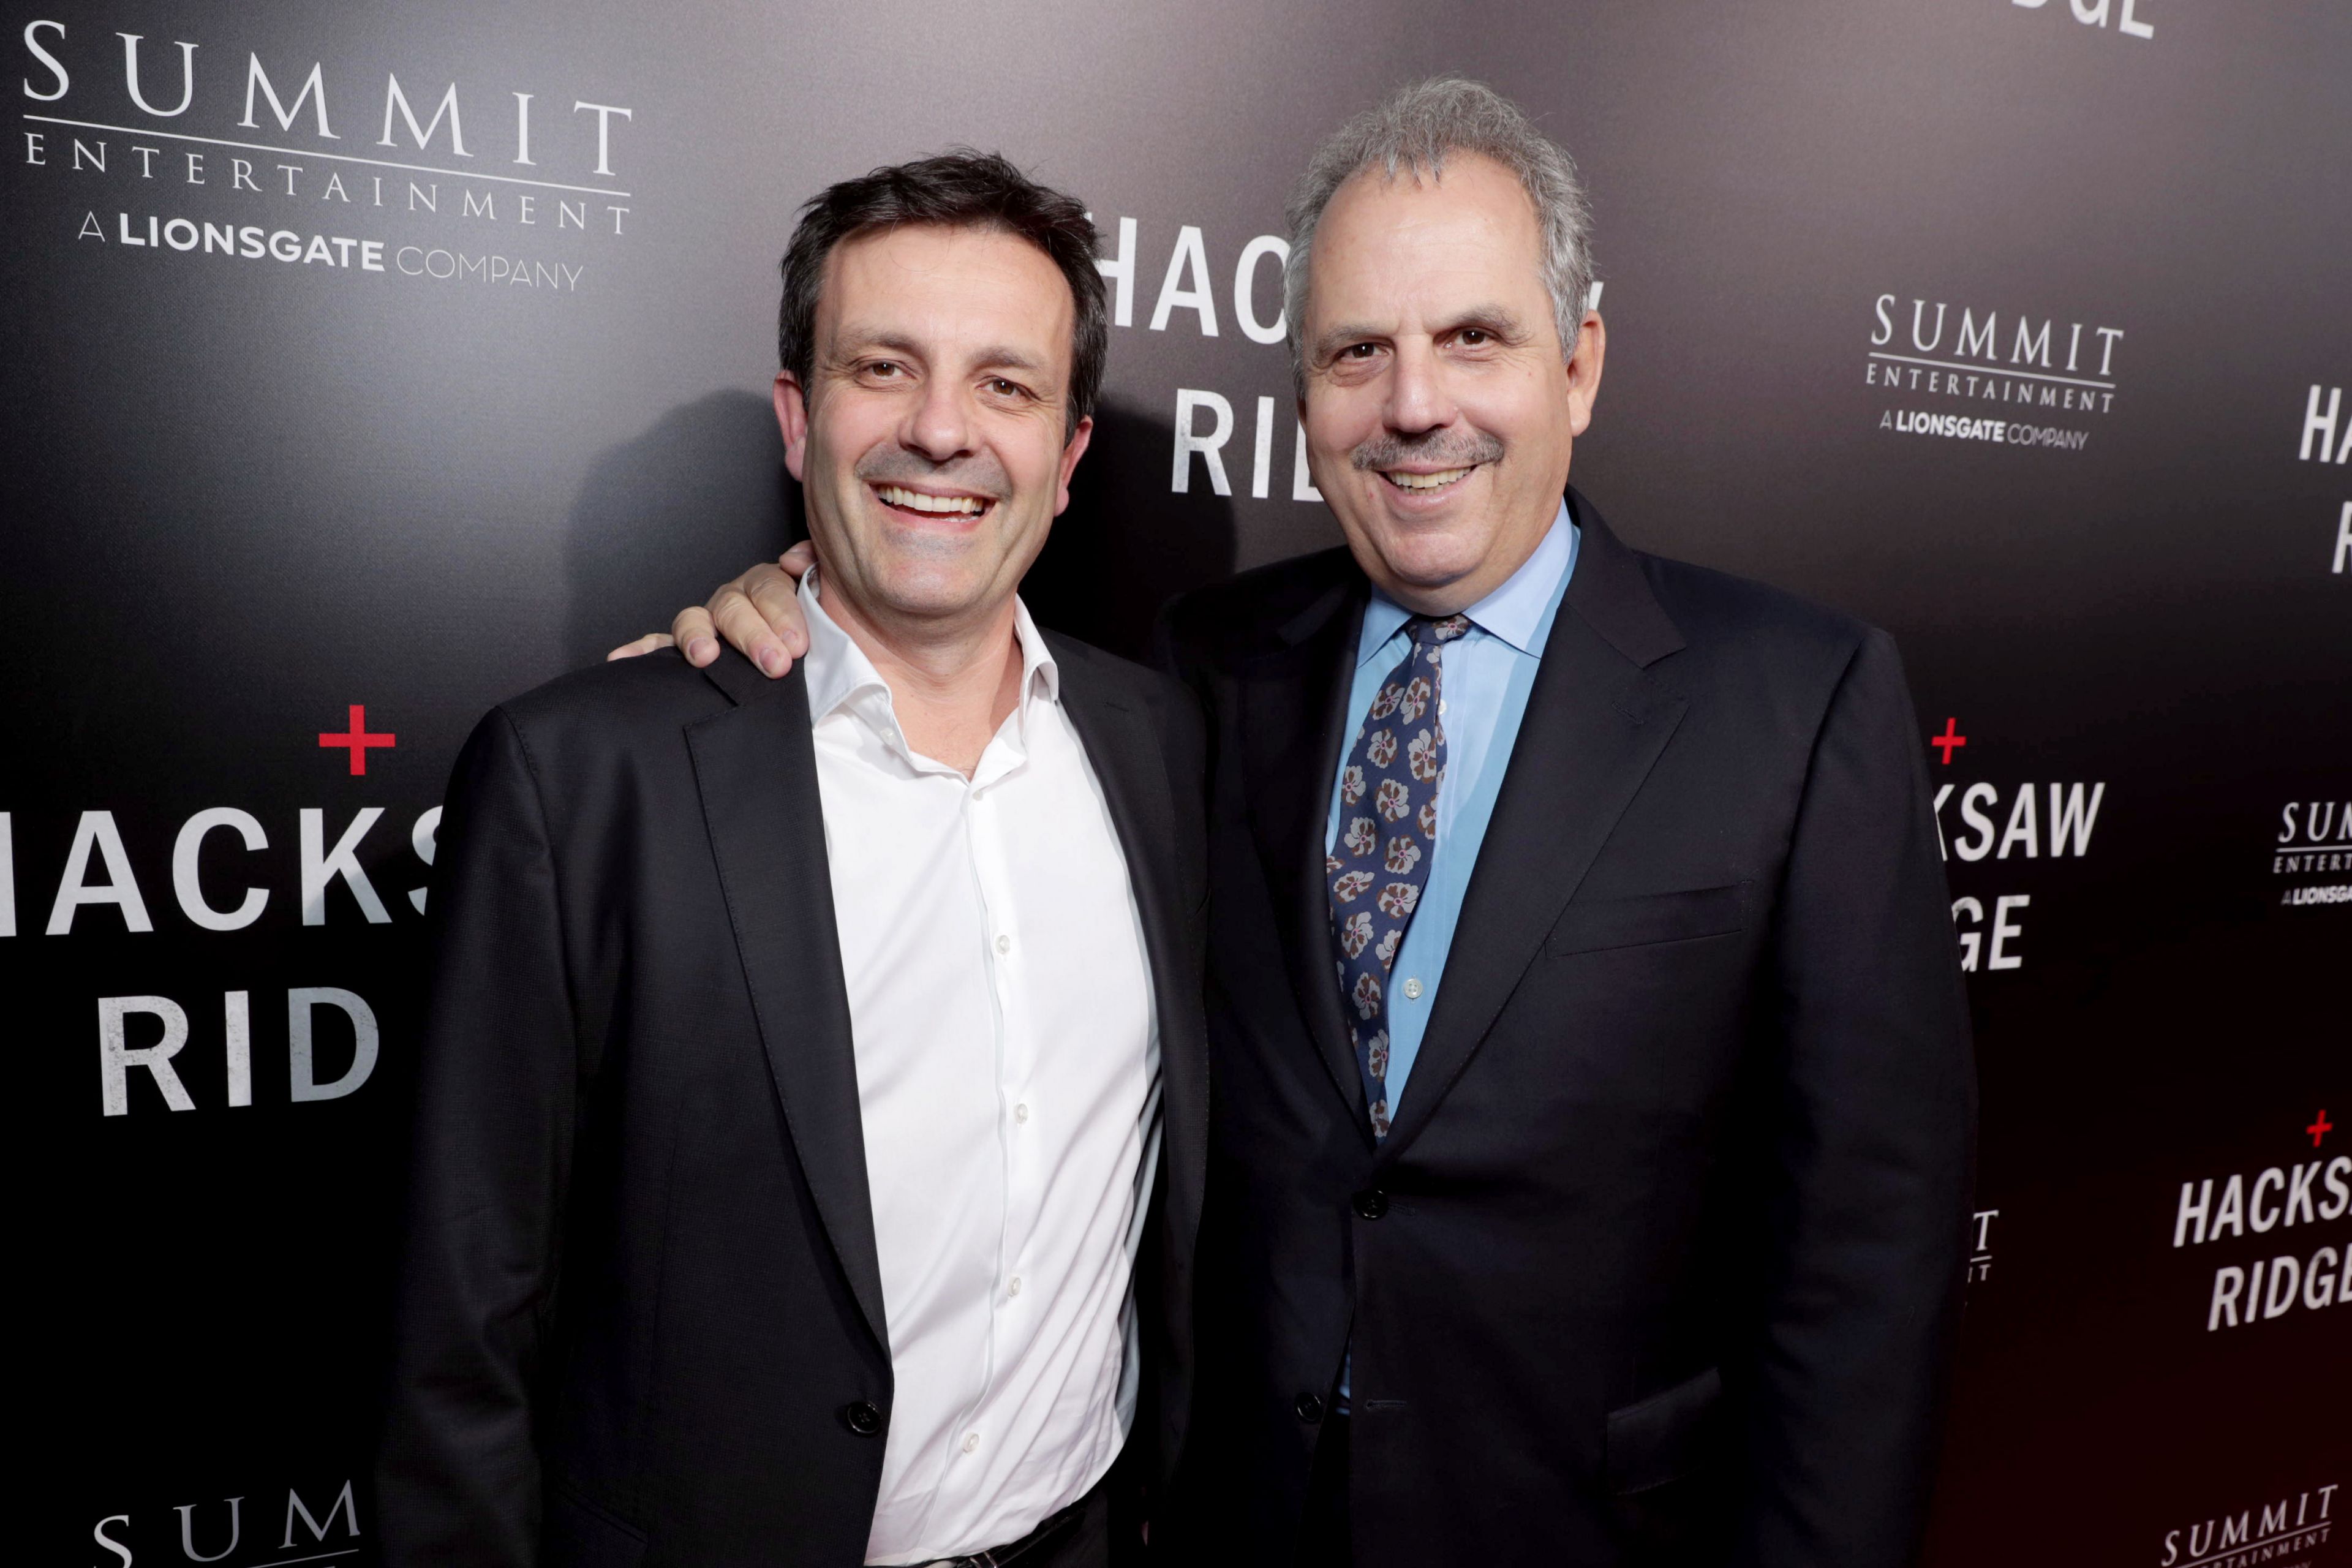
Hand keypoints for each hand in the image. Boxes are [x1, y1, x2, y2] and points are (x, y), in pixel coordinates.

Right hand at [605, 542, 816, 677]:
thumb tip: (793, 559)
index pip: (769, 590)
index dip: (782, 613)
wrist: (818, 669)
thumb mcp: (830, 599)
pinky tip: (621, 659)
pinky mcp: (684, 651)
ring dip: (696, 638)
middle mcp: (733, 602)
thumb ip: (818, 570)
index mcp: (766, 587)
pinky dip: (640, 652)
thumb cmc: (823, 636)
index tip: (797, 643)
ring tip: (704, 656)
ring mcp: (707, 625)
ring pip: (693, 622)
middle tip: (775, 663)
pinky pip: (657, 648)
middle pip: (732, 608)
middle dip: (752, 635)